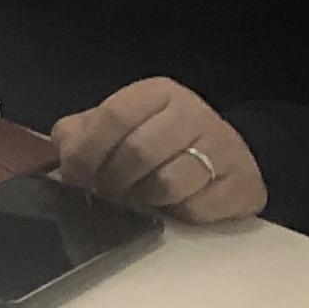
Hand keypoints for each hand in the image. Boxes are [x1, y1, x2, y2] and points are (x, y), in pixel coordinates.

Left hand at [50, 80, 265, 222]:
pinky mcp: (243, 183)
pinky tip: (174, 206)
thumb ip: (82, 132)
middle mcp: (194, 112)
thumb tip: (65, 151)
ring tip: (137, 197)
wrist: (223, 156)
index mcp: (158, 93)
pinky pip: (197, 208)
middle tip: (104, 193)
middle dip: (111, 180)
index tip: (75, 177)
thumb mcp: (117, 127)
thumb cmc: (158, 140)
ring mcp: (224, 146)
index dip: (86, 152)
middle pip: (138, 151)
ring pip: (167, 183)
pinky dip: (177, 214)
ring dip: (142, 199)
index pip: (114, 116)